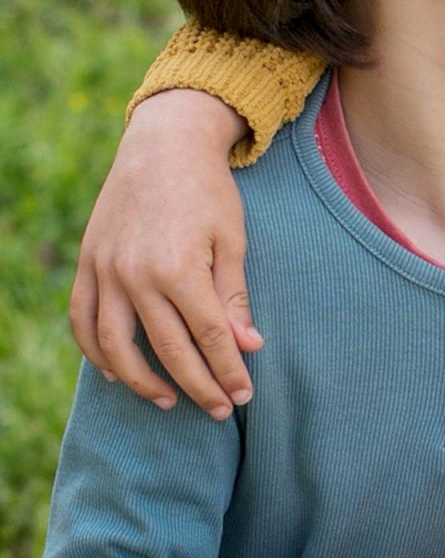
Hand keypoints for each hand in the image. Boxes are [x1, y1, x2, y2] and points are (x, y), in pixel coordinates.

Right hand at [70, 89, 257, 418]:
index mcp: (181, 269)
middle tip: (219, 411)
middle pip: (168, 350)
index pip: (209, 338)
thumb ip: (234, 297)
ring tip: (169, 400)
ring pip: (116, 346)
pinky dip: (96, 352)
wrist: (162, 146)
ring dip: (142, 381)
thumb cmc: (208, 192)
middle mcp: (137, 275)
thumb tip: (248, 347)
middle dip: (198, 386)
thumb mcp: (232, 240)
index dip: (228, 372)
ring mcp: (106, 271)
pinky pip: (84, 320)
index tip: (243, 396)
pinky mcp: (88, 263)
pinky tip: (118, 373)